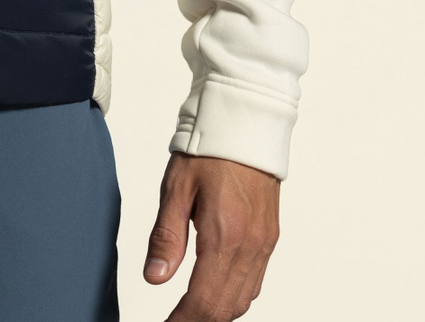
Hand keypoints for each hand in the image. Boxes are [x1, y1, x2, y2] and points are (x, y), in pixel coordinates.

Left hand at [144, 152, 279, 320]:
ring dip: (218, 312)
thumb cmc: (208, 149)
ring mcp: (264, 243)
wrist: (246, 122)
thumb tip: (155, 278)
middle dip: (198, 321)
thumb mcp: (176, 188)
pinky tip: (215, 292)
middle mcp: (250, 245)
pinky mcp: (270, 237)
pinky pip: (255, 282)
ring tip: (189, 313)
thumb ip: (166, 237)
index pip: (204, 301)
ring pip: (244, 299)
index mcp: (224, 235)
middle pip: (226, 308)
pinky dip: (235, 296)